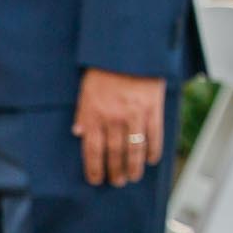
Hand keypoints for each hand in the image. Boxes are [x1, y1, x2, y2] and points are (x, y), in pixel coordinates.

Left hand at [74, 68, 165, 186]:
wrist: (130, 50)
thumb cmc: (105, 68)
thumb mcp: (86, 88)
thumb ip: (83, 111)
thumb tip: (79, 132)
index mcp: (94, 113)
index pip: (92, 149)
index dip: (94, 168)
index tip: (96, 180)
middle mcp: (113, 118)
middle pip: (113, 153)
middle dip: (114, 171)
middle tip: (116, 182)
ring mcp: (135, 115)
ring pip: (134, 149)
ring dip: (133, 167)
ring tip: (132, 177)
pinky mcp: (153, 109)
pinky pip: (154, 136)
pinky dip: (152, 151)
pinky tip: (150, 160)